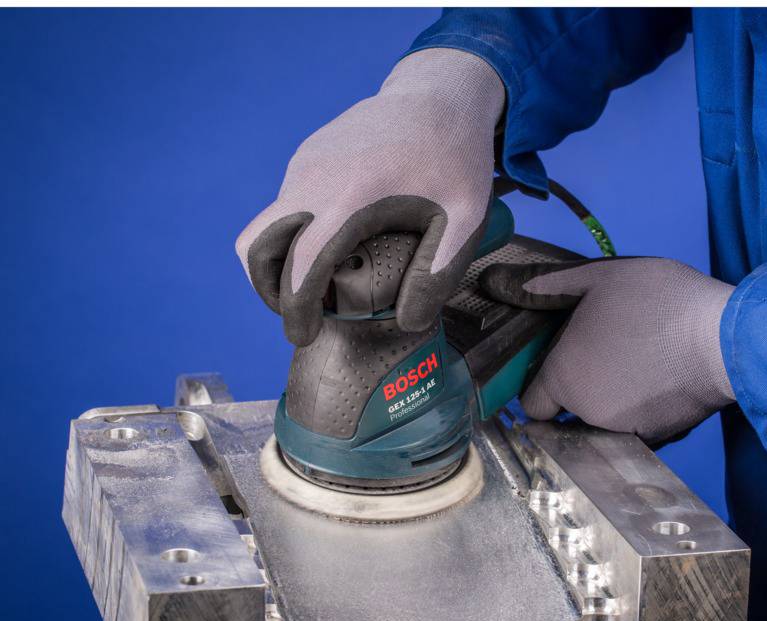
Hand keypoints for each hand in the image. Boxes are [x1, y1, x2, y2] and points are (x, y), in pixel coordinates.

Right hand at [236, 48, 504, 344]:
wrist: (440, 93)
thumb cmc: (456, 156)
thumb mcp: (465, 218)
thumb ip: (437, 273)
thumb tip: (408, 322)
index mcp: (351, 195)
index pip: (301, 262)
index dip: (295, 308)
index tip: (302, 336)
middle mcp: (314, 177)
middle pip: (256, 243)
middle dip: (268, 288)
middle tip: (301, 315)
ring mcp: (305, 163)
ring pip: (268, 224)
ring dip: (281, 262)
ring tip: (321, 286)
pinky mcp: (308, 155)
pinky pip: (287, 203)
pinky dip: (296, 234)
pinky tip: (337, 244)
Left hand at [480, 257, 735, 443]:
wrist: (726, 339)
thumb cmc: (658, 302)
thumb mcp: (596, 278)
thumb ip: (542, 285)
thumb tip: (491, 283)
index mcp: (564, 378)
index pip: (533, 403)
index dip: (543, 384)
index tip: (562, 363)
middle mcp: (586, 414)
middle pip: (568, 413)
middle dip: (579, 389)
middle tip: (607, 352)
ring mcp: (623, 433)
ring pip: (601, 422)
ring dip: (610, 401)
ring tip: (636, 362)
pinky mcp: (658, 441)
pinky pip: (634, 431)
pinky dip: (640, 412)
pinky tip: (657, 380)